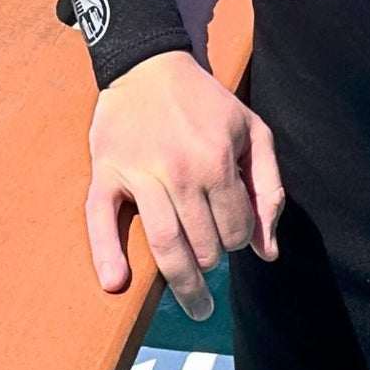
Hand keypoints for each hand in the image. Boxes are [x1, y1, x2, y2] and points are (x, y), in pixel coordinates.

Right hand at [86, 49, 283, 320]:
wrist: (149, 64)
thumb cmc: (205, 103)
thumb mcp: (252, 131)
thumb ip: (268, 189)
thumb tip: (267, 252)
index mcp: (217, 160)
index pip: (235, 230)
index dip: (237, 238)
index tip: (230, 231)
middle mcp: (180, 170)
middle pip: (202, 245)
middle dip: (211, 259)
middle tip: (209, 257)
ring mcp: (139, 173)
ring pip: (164, 244)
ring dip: (183, 282)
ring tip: (196, 306)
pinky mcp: (106, 172)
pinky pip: (101, 219)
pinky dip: (106, 255)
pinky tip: (116, 283)